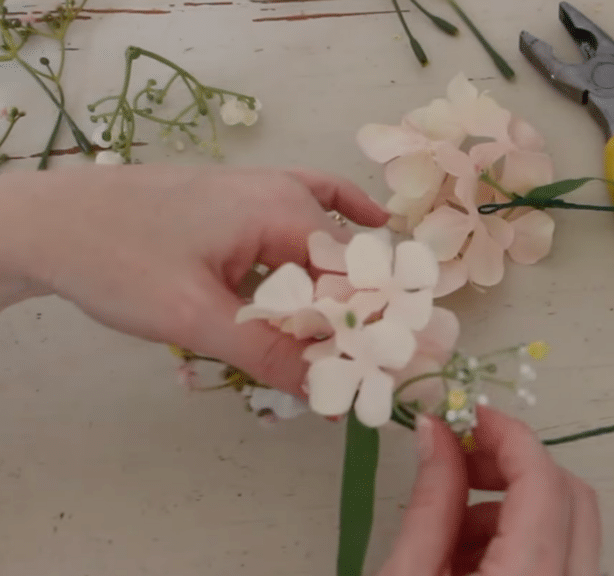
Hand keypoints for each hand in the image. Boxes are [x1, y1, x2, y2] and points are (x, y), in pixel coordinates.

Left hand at [0, 164, 387, 394]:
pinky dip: (342, 216)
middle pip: (343, 263)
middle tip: (354, 370)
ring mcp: (263, 188)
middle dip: (351, 316)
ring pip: (327, 241)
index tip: (364, 377)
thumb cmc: (118, 261)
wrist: (49, 223)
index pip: (351, 279)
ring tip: (358, 333)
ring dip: (341, 286)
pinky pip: (311, 201)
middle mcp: (284, 192)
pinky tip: (369, 221)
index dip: (362, 331)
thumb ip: (268, 353)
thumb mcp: (195, 317)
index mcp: (283, 212)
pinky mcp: (242, 196)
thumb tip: (330, 391)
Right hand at [378, 406, 601, 575]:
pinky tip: (467, 558)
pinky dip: (524, 541)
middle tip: (459, 459)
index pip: (543, 482)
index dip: (509, 436)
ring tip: (449, 526)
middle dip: (517, 467)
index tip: (468, 416)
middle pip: (573, 497)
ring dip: (517, 508)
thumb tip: (436, 431)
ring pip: (571, 529)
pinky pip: (564, 560)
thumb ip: (430, 502)